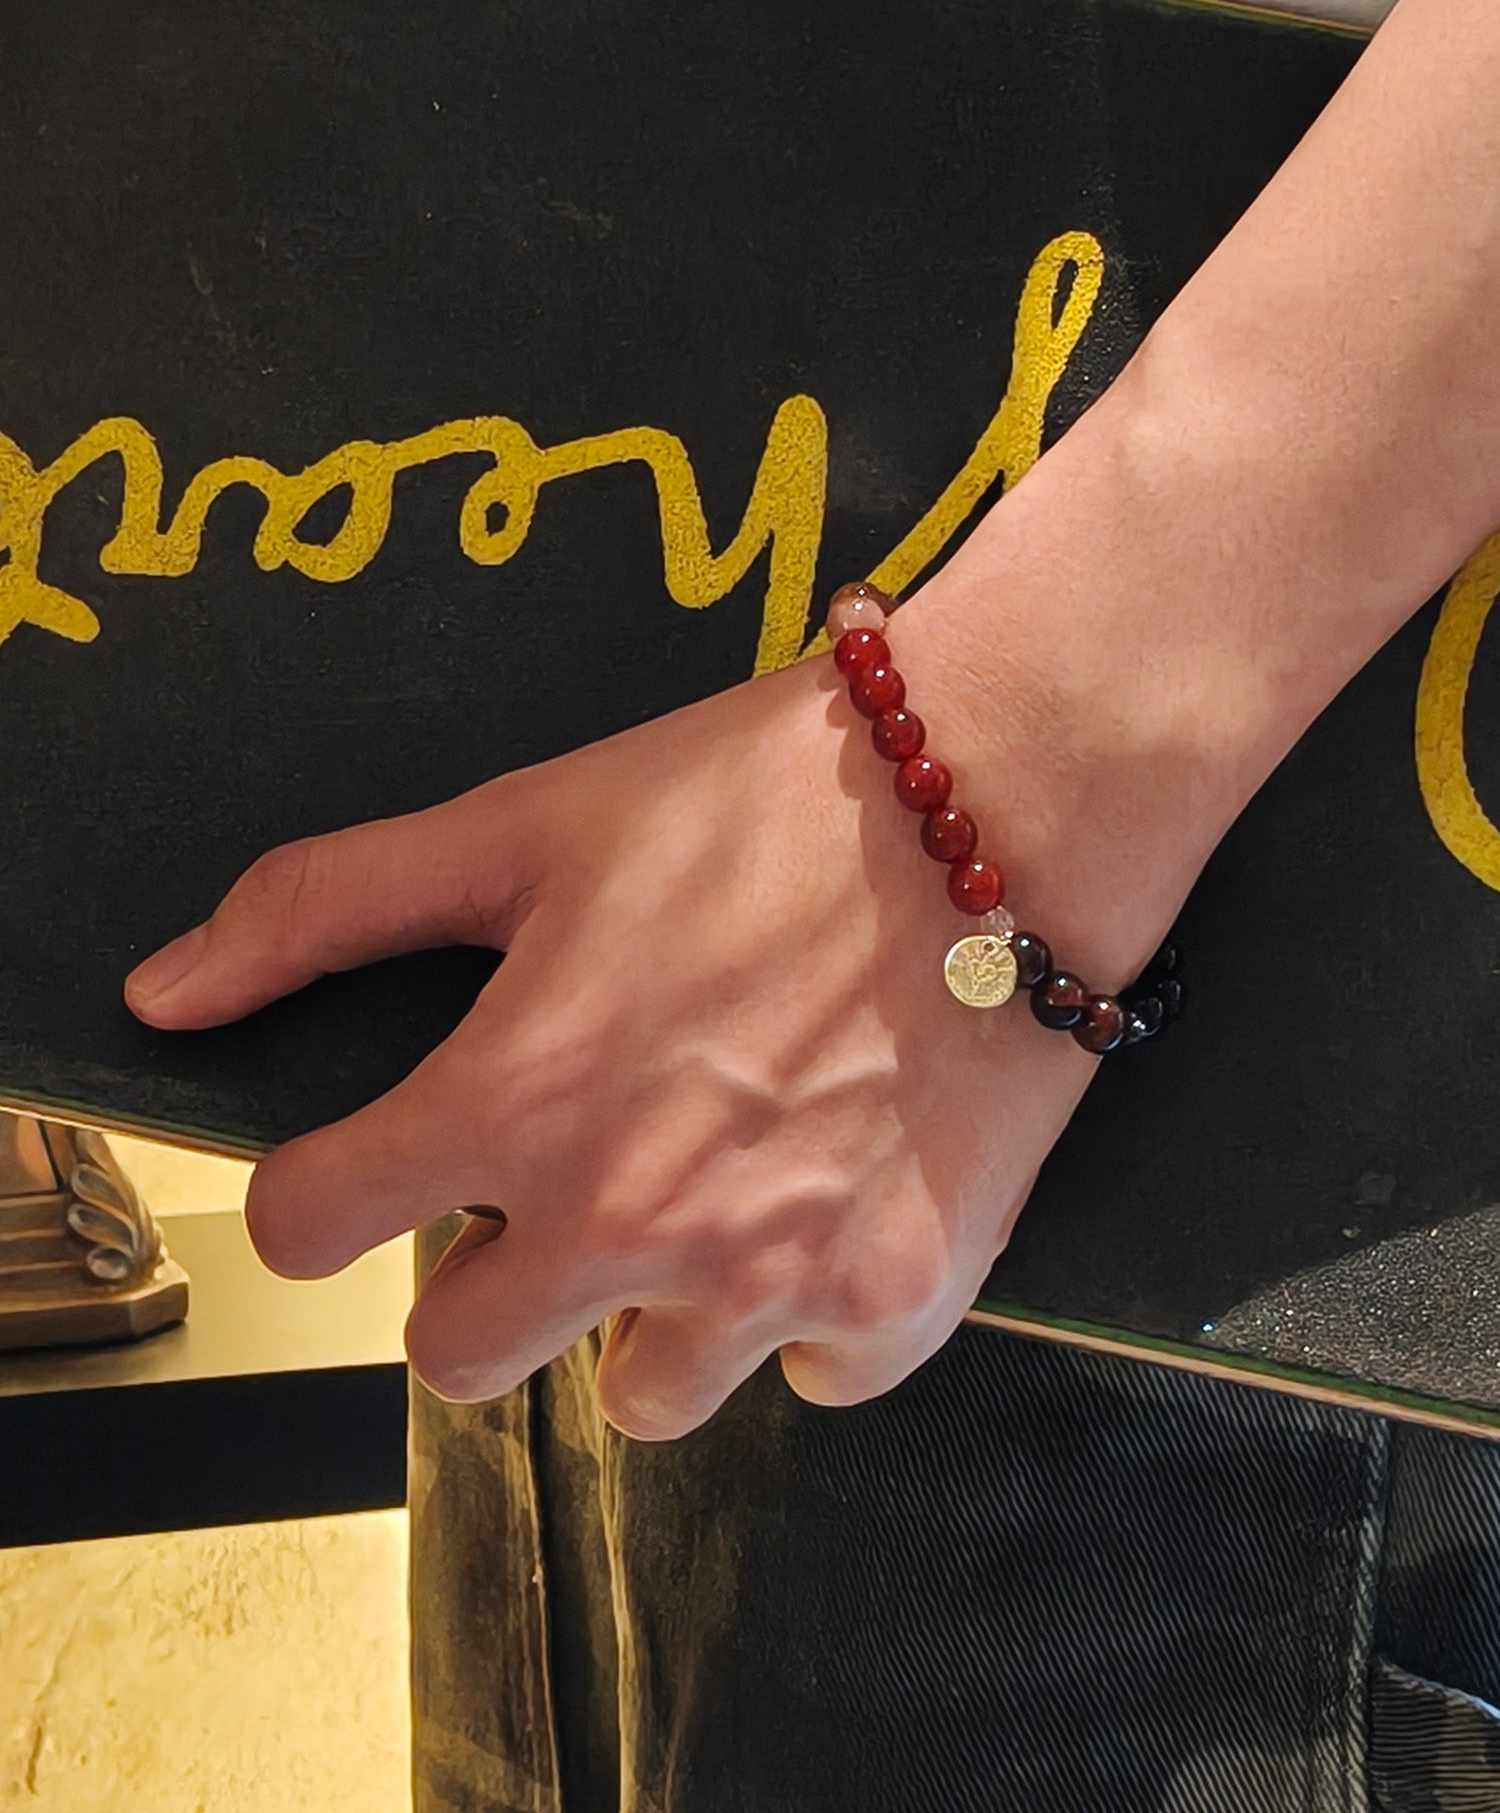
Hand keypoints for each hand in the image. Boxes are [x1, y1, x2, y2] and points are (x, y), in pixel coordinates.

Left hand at [124, 598, 1187, 1439]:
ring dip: (650, 1310)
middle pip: (456, 1361)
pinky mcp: (900, 1299)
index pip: (309, 1228)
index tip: (376, 1164)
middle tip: (569, 1171)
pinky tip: (830, 1197)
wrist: (1007, 795)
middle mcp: (627, 1217)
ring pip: (639, 1398)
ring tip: (715, 1183)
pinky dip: (808, 1313)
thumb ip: (328, 907)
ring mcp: (769, 1279)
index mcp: (516, 1095)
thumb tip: (165, 994)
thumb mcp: (526, 822)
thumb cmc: (764, 793)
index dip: (325, 1188)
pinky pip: (812, 1379)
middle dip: (486, 1275)